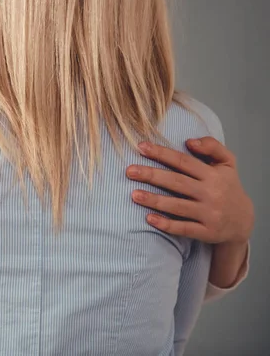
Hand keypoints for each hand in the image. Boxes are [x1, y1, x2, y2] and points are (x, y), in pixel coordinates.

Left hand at [126, 137, 253, 243]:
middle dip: (152, 175)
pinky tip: (149, 219)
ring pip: (177, 206)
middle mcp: (211, 194)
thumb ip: (212, 146)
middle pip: (176, 182)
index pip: (183, 161)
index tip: (141, 147)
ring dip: (154, 200)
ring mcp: (209, 214)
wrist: (243, 221)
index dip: (161, 153)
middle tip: (129, 171)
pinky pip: (184, 228)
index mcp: (213, 175)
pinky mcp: (206, 232)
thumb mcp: (227, 163)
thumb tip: (189, 141)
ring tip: (134, 195)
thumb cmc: (227, 186)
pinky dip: (167, 225)